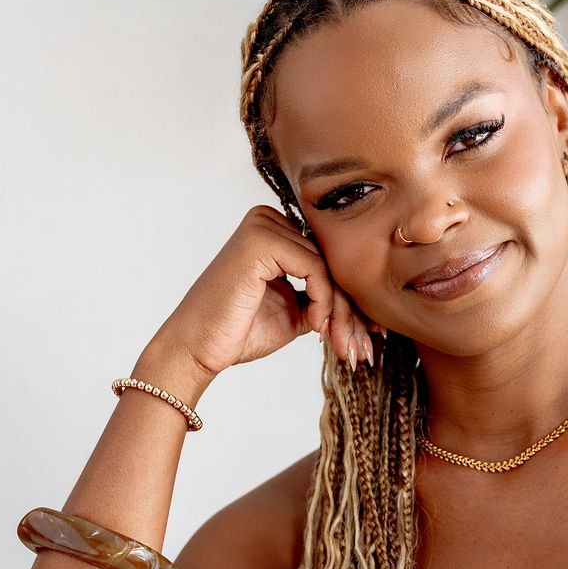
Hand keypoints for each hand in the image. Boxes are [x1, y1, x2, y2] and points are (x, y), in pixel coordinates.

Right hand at [151, 205, 378, 379]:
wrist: (197, 349)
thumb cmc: (237, 331)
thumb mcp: (292, 311)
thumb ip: (320, 297)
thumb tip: (363, 303)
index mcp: (273, 230)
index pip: (327, 258)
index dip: (350, 298)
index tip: (370, 332)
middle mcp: (268, 219)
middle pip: (330, 261)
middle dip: (351, 309)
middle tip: (362, 347)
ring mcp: (262, 226)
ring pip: (328, 267)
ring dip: (340, 312)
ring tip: (339, 344)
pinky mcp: (260, 241)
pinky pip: (314, 268)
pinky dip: (322, 301)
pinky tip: (315, 326)